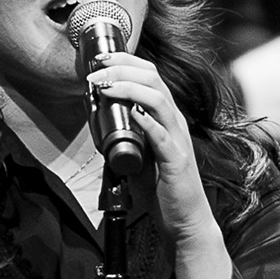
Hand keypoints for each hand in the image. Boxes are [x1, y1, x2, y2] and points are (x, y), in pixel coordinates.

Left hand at [88, 51, 237, 278]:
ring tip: (103, 86)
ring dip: (127, 88)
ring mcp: (177, 140)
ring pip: (158, 100)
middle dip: (123, 68)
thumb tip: (95, 115)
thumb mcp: (137, 153)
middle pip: (154, 80)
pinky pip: (162, 136)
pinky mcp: (176, 161)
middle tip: (96, 68)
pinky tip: (130, 113)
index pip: (151, 76)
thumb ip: (122, 133)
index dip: (127, 61)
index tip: (101, 58)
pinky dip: (145, 121)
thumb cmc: (160, 188)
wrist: (184, 220)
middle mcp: (175, 122)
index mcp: (167, 117)